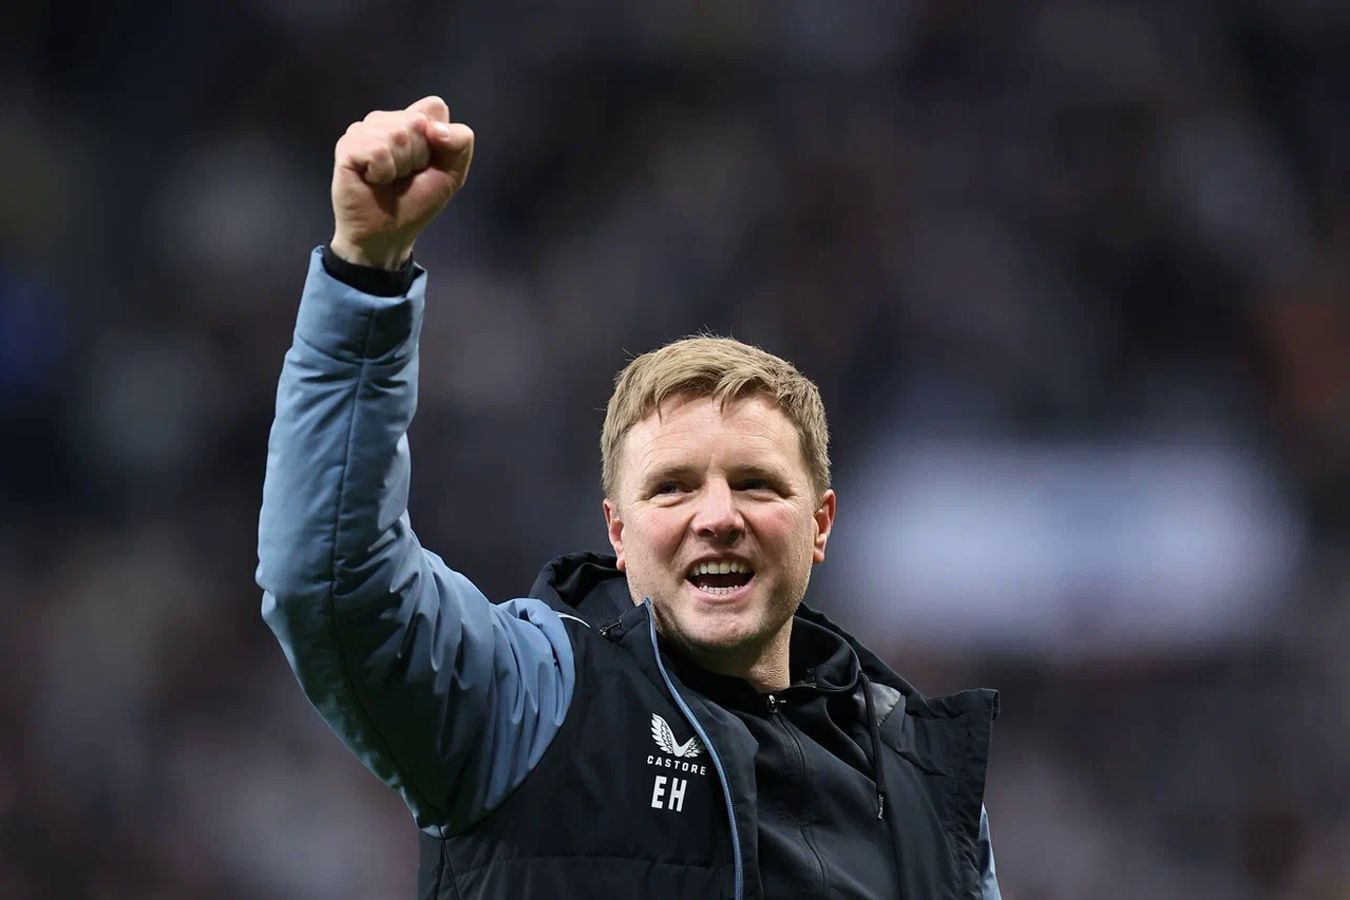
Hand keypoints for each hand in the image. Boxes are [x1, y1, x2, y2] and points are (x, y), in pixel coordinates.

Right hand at [329, 95, 474, 269]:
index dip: (440, 139)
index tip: (428, 163)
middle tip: (405, 176)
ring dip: (401, 166)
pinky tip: (373, 180)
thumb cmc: (416, 202)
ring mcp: (363, 130)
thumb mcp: (452, 173)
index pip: (434, 107)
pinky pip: (377, 150)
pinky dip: (383, 172)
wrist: (388, 234)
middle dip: (419, 156)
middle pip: (417, 121)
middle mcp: (386, 120)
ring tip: (390, 179)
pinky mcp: (347, 146)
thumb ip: (460, 142)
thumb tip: (435, 128)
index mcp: (411, 120)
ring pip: (397, 134)